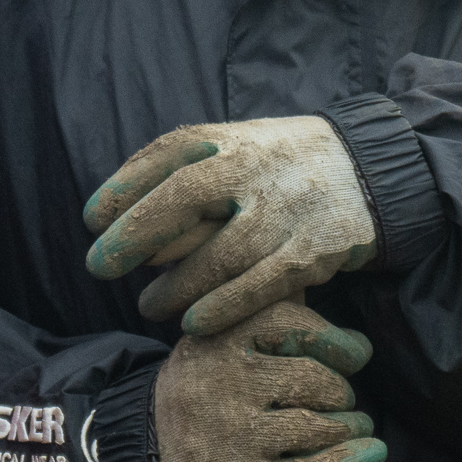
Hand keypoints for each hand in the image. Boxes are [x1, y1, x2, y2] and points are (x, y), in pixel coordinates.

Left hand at [83, 116, 378, 334]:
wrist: (369, 170)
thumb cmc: (280, 165)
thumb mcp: (234, 144)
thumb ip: (181, 167)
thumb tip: (113, 211)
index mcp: (231, 138)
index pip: (167, 155)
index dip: (123, 188)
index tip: (92, 220)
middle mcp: (256, 168)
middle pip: (184, 199)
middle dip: (134, 236)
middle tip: (100, 267)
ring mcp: (286, 210)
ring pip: (219, 253)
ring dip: (175, 286)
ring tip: (148, 305)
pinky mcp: (313, 251)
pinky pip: (261, 285)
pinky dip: (223, 306)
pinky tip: (192, 323)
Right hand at [149, 299, 387, 461]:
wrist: (146, 459)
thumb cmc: (202, 395)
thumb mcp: (218, 343)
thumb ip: (277, 329)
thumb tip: (359, 345)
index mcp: (218, 339)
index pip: (294, 325)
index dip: (335, 341)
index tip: (354, 355)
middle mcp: (223, 384)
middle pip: (317, 381)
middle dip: (340, 393)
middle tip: (337, 402)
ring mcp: (233, 436)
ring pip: (322, 427)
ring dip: (349, 428)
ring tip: (350, 428)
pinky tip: (371, 454)